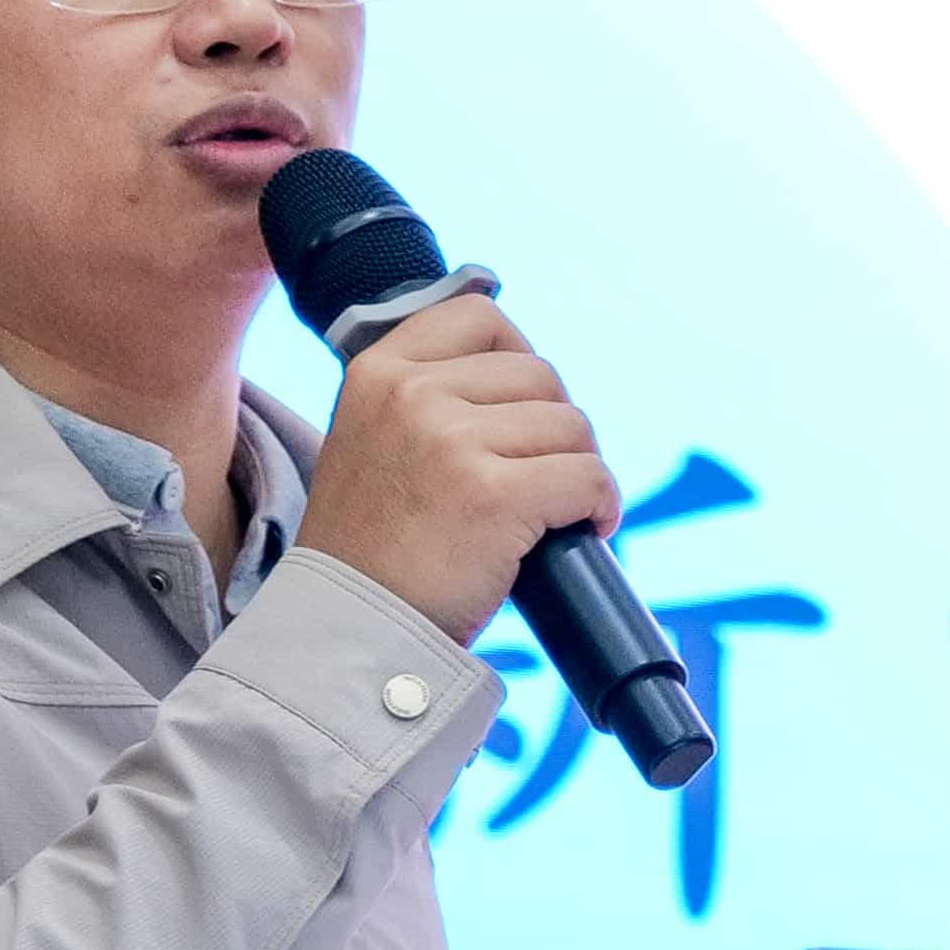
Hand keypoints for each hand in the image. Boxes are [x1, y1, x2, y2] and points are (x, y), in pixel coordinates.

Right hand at [296, 294, 620, 644]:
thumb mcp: (373, 443)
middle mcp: (411, 394)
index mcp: (378, 372)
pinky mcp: (493, 495)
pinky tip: (587, 528)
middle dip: (556, 428)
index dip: (520, 360)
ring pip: (571, 426)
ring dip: (579, 469)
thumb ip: (425, 399)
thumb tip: (524, 379)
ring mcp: (451, 441)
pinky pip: (587, 476)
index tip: (523, 410)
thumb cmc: (373, 551)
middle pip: (540, 375)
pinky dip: (601, 504)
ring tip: (555, 511)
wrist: (349, 631)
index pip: (481, 318)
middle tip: (542, 478)